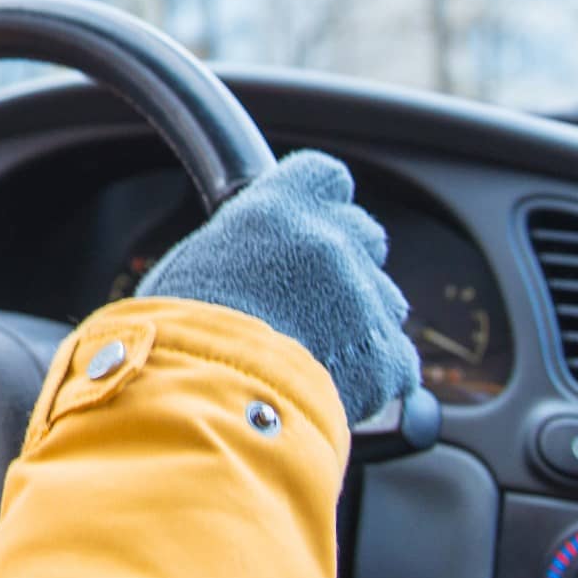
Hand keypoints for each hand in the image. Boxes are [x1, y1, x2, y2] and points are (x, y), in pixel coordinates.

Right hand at [137, 150, 418, 423]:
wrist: (206, 400)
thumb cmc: (180, 338)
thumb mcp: (194, 266)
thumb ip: (241, 249)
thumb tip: (242, 262)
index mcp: (278, 209)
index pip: (326, 177)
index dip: (322, 202)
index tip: (311, 224)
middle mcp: (329, 242)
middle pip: (366, 234)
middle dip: (348, 262)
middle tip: (313, 299)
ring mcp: (363, 297)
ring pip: (386, 299)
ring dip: (363, 320)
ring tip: (319, 353)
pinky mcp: (386, 354)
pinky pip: (397, 360)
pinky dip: (376, 376)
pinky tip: (338, 388)